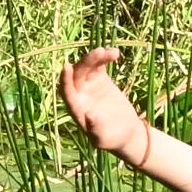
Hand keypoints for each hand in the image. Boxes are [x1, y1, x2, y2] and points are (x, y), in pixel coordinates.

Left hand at [58, 48, 152, 165]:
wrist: (126, 132)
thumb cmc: (113, 140)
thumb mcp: (104, 138)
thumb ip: (96, 128)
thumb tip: (89, 115)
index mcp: (76, 109)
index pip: (67, 92)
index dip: (66, 80)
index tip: (67, 67)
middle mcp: (79, 95)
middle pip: (77, 74)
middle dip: (86, 63)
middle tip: (99, 53)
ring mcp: (89, 85)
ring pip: (87, 66)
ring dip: (95, 57)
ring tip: (109, 52)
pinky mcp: (100, 79)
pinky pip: (99, 65)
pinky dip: (105, 58)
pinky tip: (115, 53)